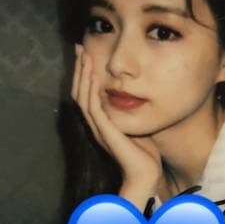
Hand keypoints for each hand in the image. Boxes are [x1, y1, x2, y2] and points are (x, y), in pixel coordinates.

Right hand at [71, 45, 162, 196]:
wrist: (145, 175)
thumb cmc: (145, 155)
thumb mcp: (138, 126)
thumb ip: (132, 112)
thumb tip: (137, 95)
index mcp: (101, 123)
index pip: (87, 94)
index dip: (85, 74)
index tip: (87, 54)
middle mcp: (95, 124)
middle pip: (79, 91)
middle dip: (79, 68)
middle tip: (79, 47)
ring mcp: (98, 128)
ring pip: (83, 96)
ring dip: (83, 74)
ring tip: (84, 55)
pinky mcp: (104, 132)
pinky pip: (93, 107)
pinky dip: (91, 89)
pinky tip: (93, 75)